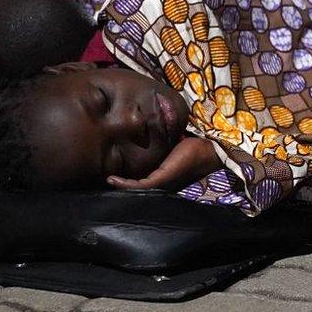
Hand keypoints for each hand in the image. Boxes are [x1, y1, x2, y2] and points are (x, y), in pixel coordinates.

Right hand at [107, 137, 221, 190]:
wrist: (209, 146)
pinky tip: (112, 180)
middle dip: (120, 184)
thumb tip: (147, 123)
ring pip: (136, 188)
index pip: (141, 178)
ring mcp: (162, 181)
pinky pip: (140, 185)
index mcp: (162, 173)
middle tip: (101, 177)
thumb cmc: (192, 141)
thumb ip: (158, 137)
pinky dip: (125, 183)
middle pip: (137, 186)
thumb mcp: (169, 138)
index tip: (108, 170)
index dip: (125, 176)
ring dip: (120, 186)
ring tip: (105, 180)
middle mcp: (161, 180)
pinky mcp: (163, 178)